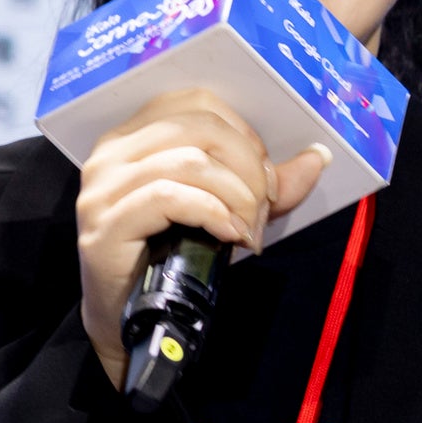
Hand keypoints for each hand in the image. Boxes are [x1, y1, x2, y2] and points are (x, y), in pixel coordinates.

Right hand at [72, 90, 327, 386]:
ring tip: (247, 231)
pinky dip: (212, 213)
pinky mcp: (105, 224)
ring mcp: (102, 187)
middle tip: (262, 210)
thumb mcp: (226, 209)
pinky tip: (228, 236)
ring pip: (190, 162)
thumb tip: (319, 156)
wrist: (128, 319)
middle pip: (202, 128)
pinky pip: (169, 197)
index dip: (245, 136)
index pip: (201, 103)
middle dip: (249, 170)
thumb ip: (266, 182)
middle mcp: (112, 152)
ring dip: (236, 197)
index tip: (265, 179)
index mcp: (135, 134)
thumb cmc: (173, 256)